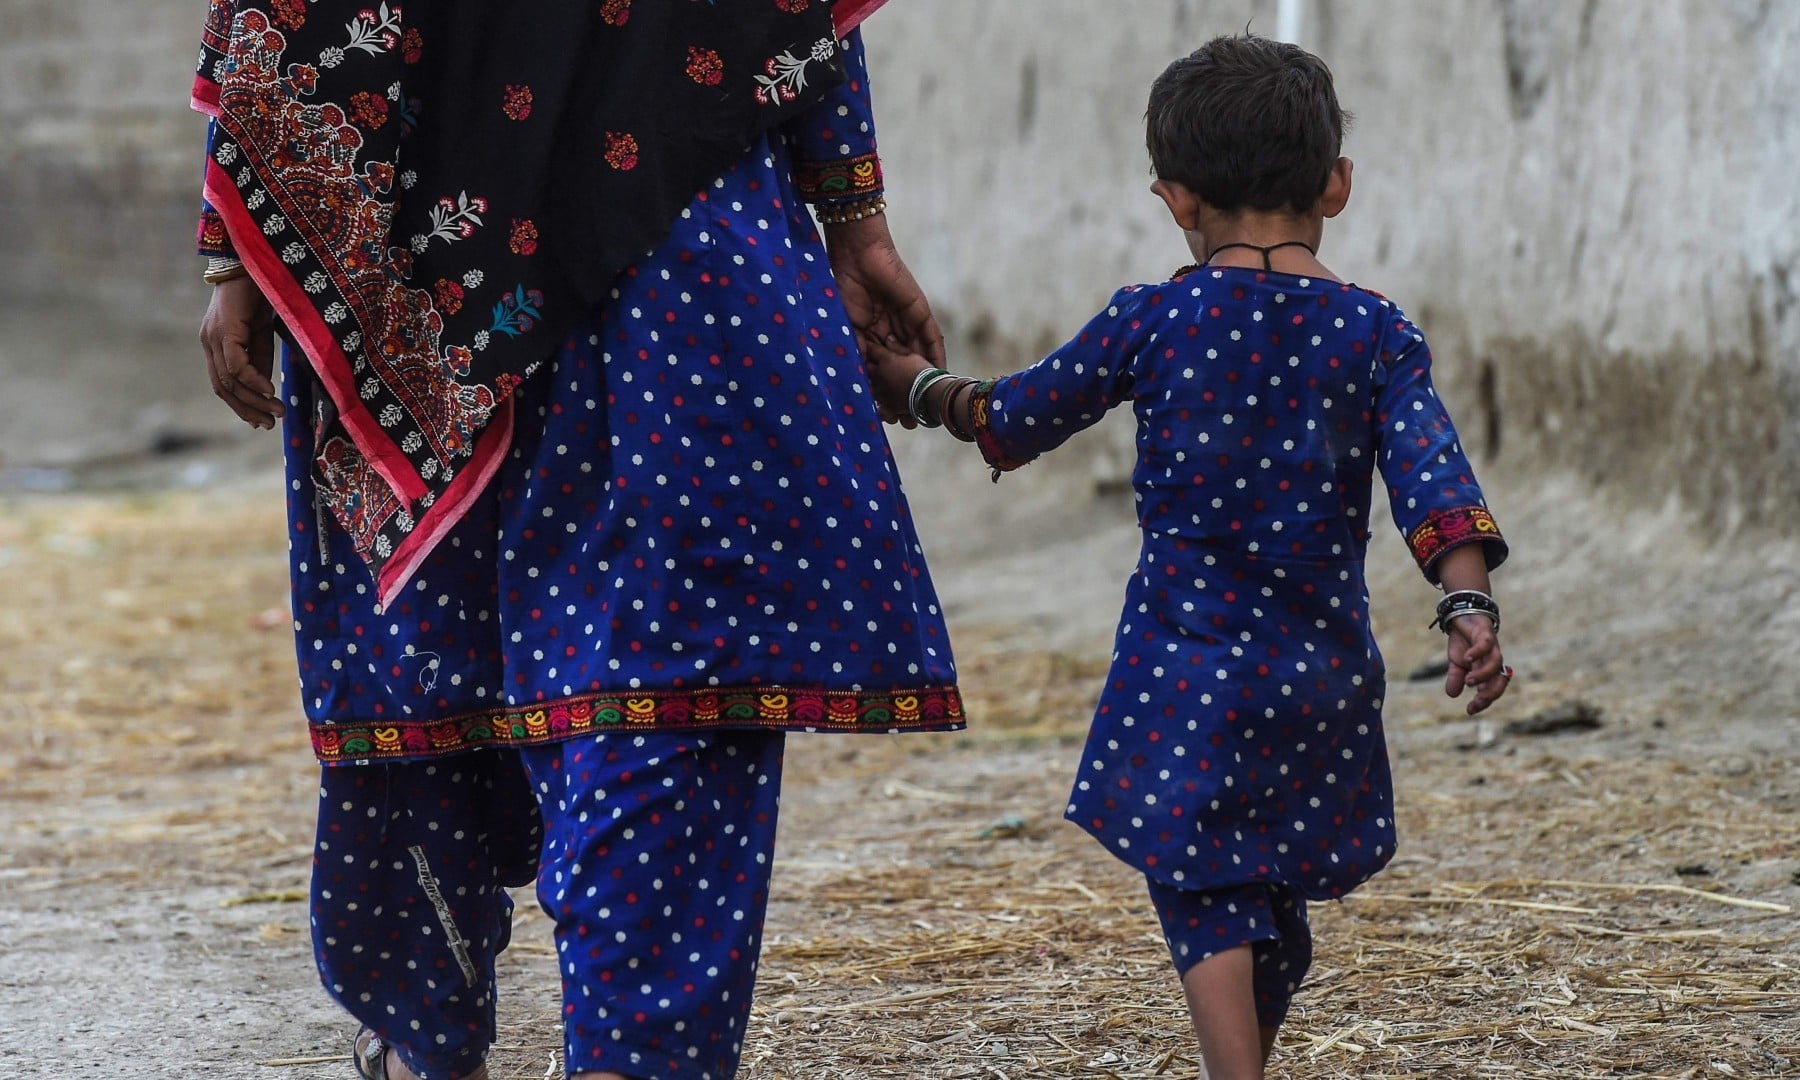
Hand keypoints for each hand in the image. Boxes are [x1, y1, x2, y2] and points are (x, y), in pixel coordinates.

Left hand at [200, 275, 282, 428]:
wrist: (252, 261)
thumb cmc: (259, 295)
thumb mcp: (262, 336)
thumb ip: (260, 361)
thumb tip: (265, 392)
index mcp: (214, 345)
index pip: (222, 384)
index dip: (241, 405)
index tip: (262, 421)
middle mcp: (209, 343)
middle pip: (223, 387)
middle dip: (247, 409)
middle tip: (269, 424)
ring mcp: (213, 336)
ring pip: (229, 380)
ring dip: (254, 400)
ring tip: (277, 412)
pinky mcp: (225, 330)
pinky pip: (236, 365)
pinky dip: (253, 381)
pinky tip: (270, 391)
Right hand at [823, 214, 944, 420]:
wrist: (856, 257)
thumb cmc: (843, 291)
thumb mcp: (848, 332)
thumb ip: (858, 357)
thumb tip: (863, 389)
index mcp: (871, 341)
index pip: (881, 375)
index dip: (883, 397)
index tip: (885, 419)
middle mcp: (891, 336)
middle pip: (902, 372)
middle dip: (906, 397)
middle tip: (909, 422)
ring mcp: (907, 326)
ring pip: (918, 360)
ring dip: (922, 383)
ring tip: (925, 407)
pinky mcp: (920, 314)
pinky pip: (933, 339)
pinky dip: (937, 358)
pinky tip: (939, 377)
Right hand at [1444, 615, 1507, 714]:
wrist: (1463, 614)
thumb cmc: (1463, 639)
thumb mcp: (1456, 662)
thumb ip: (1456, 678)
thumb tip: (1452, 695)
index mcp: (1487, 669)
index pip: (1491, 688)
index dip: (1484, 701)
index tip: (1470, 710)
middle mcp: (1492, 659)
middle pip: (1500, 679)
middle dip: (1490, 693)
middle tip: (1475, 702)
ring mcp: (1491, 646)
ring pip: (1496, 663)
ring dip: (1483, 675)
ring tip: (1469, 681)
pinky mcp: (1485, 632)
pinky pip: (1487, 644)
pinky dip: (1478, 652)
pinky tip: (1467, 658)